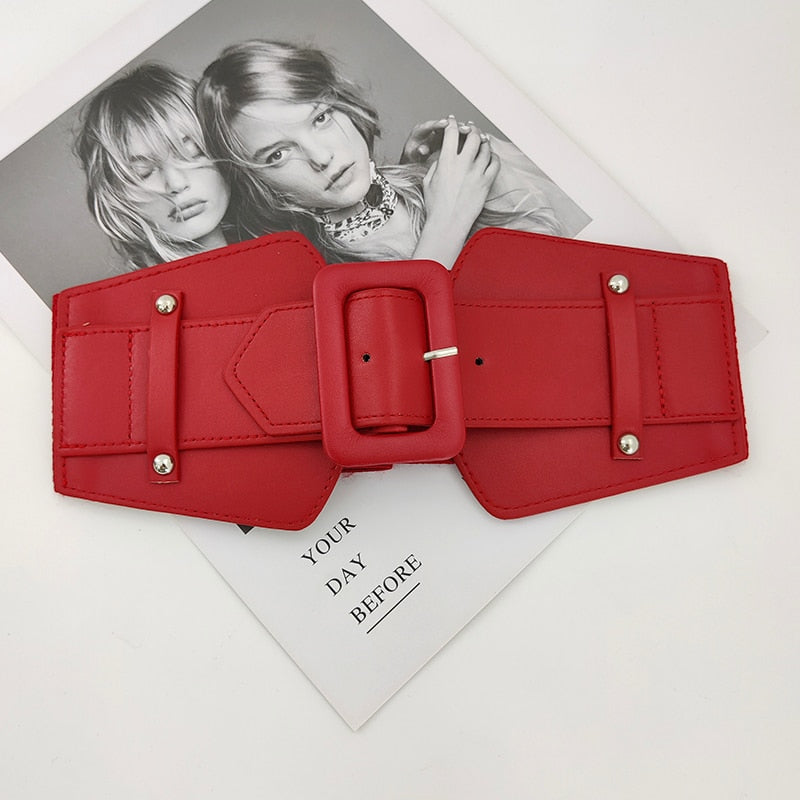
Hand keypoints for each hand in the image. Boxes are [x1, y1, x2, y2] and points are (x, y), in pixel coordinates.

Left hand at [399, 117, 480, 162]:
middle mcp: (433, 131)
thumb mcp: (414, 156)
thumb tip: (422, 149)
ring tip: (476, 134)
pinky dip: (471, 139)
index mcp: (421, 132)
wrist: (416, 167)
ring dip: (467, 132)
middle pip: (448, 126)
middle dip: (457, 126)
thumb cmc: (414, 161)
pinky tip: (480, 141)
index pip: (431, 125)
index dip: (438, 124)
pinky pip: (462, 139)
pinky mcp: (452, 142)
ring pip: (457, 131)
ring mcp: (444, 136)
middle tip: (465, 128)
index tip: (445, 124)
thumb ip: (419, 152)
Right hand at [413, 118, 499, 266]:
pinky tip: (489, 157)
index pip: (451, 133)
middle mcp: (463, 164)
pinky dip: (493, 157)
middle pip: (473, 136)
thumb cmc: (435, 206)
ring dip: (483, 142)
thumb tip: (444, 157)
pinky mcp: (486, 183)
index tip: (452, 121)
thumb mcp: (428, 181)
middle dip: (471, 129)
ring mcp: (477, 173)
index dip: (452, 123)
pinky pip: (495, 163)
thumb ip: (437, 165)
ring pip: (486, 148)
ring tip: (481, 141)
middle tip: (470, 129)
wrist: (447, 224)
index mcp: (446, 162)